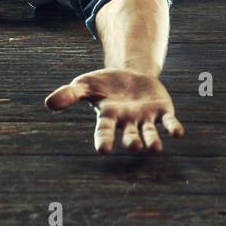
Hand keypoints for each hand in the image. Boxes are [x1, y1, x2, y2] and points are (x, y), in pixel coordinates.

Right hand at [45, 68, 185, 153]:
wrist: (130, 75)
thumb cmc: (104, 84)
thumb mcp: (85, 84)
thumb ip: (69, 94)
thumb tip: (48, 103)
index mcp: (108, 117)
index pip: (105, 131)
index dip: (104, 140)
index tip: (103, 150)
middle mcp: (127, 122)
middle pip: (129, 135)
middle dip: (132, 141)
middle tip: (133, 146)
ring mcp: (145, 118)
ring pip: (149, 133)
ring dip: (152, 140)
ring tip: (155, 148)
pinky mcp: (162, 111)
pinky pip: (169, 122)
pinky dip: (173, 128)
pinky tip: (178, 133)